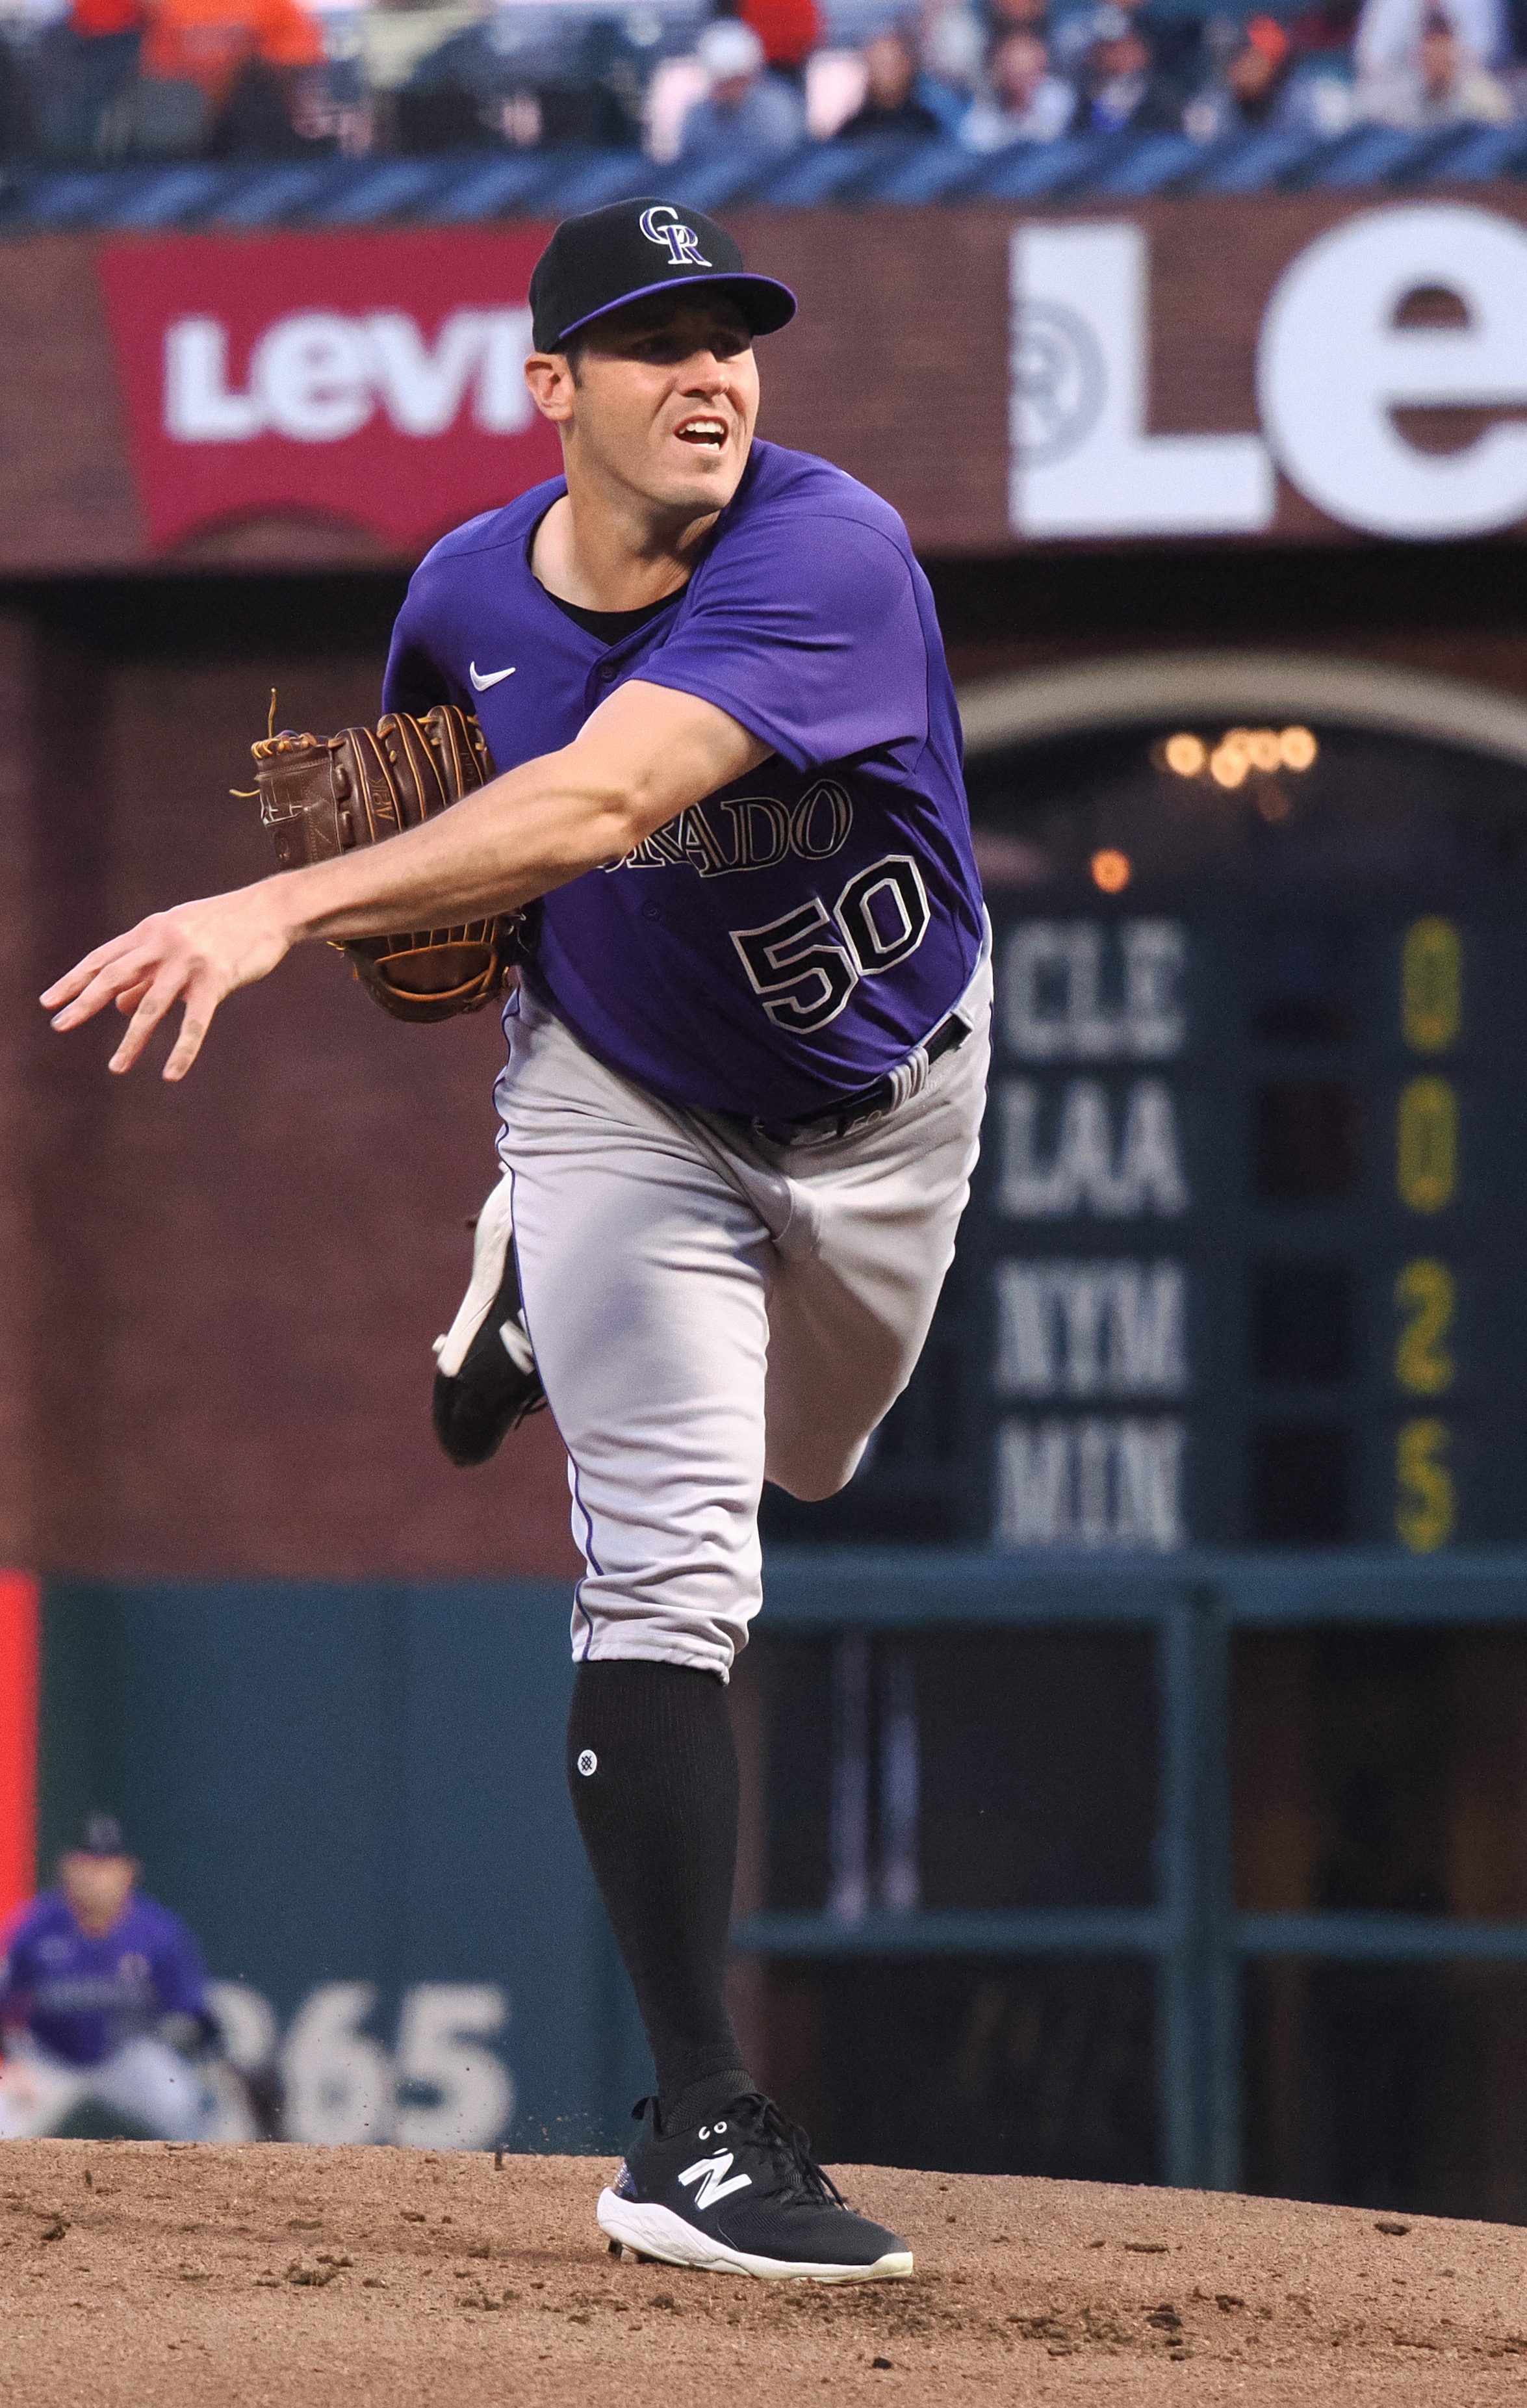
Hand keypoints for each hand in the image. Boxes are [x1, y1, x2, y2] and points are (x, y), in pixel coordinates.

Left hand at [40, 881, 296, 1080]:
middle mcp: (162, 943)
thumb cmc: (224, 927)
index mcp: (150, 931)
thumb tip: (119, 1007)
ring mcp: (188, 962)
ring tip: (115, 1068)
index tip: (49, 1002)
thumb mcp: (179, 941)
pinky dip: (182, 1051)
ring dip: (131, 1041)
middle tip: (60, 1026)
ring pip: (151, 1007)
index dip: (74, 981)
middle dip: (84, 1003)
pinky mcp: (217, 980)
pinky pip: (195, 1023)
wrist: (271, 911)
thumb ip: (148, 970)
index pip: (103, 959)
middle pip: (114, 977)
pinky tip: (171, 1075)